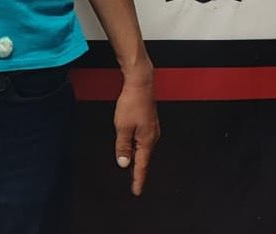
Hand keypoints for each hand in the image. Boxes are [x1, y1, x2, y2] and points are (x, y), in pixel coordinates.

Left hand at [113, 73, 158, 195]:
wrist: (140, 83)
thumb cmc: (132, 102)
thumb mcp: (122, 127)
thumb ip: (123, 146)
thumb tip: (124, 163)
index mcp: (147, 140)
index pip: (142, 165)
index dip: (138, 179)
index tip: (136, 191)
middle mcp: (153, 136)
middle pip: (144, 158)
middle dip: (138, 171)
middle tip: (134, 183)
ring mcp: (152, 129)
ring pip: (143, 149)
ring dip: (137, 158)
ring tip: (132, 168)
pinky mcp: (149, 122)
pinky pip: (143, 140)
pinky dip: (138, 147)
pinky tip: (133, 147)